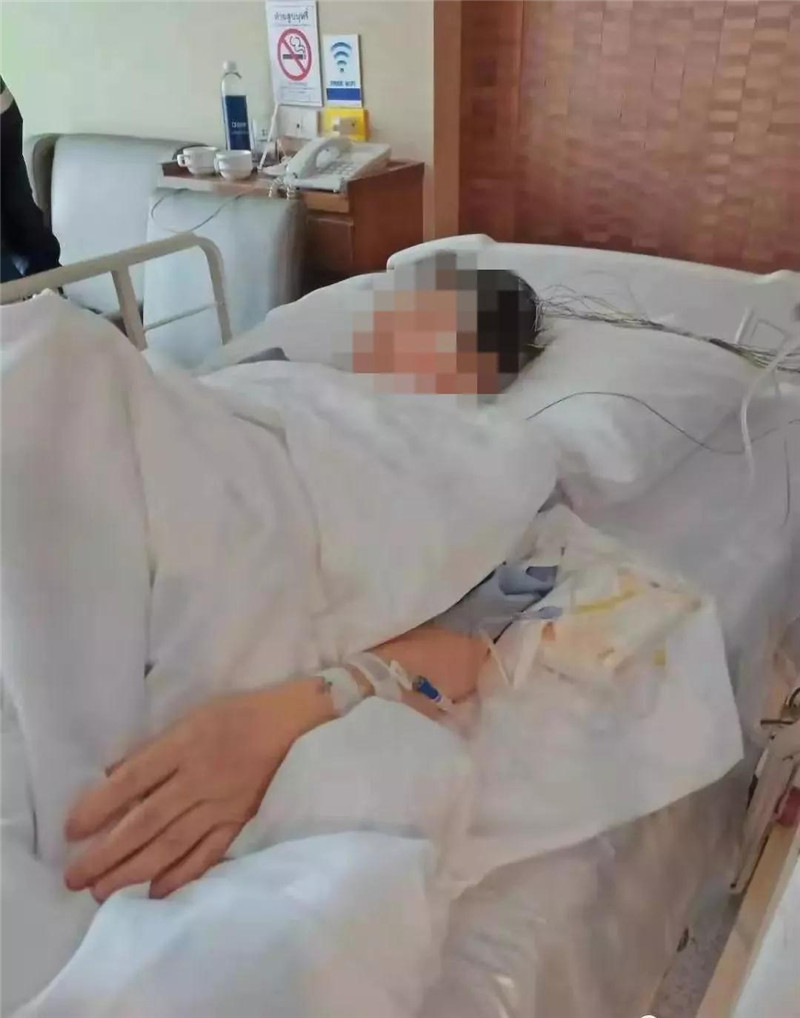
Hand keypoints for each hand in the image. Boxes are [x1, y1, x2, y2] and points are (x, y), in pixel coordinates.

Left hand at [64, 679, 333, 901]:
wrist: (293, 723)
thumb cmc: (237, 715)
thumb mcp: (191, 718)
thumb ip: (154, 750)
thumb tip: (112, 778)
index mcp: (184, 745)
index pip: (132, 780)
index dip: (98, 806)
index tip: (71, 830)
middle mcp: (199, 778)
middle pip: (146, 820)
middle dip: (107, 852)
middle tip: (75, 878)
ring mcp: (221, 803)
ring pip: (171, 843)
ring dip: (134, 870)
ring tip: (102, 891)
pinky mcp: (241, 820)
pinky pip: (208, 852)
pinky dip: (182, 874)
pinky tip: (156, 892)